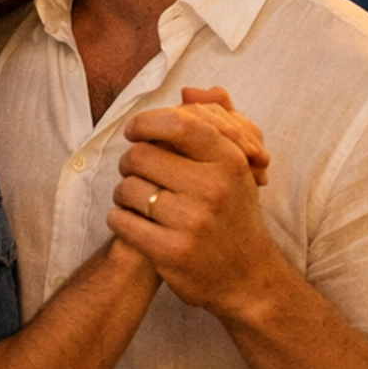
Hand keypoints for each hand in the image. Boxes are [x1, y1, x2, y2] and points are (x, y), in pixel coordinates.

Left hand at [107, 104, 274, 313]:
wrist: (249, 278)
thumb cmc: (235, 215)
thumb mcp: (237, 167)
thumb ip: (216, 125)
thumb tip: (188, 90)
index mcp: (228, 161)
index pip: (178, 123)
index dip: (146, 122)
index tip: (135, 130)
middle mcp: (213, 188)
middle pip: (141, 155)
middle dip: (130, 162)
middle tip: (136, 172)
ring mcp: (192, 222)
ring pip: (126, 188)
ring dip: (123, 193)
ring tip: (137, 200)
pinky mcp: (172, 251)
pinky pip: (121, 221)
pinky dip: (118, 219)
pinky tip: (131, 221)